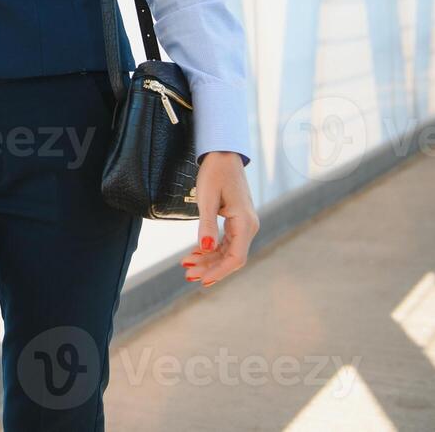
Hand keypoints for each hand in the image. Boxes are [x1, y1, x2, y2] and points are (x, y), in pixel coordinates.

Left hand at [180, 151, 257, 288]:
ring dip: (208, 260)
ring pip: (227, 251)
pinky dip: (211, 249)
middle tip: (187, 274)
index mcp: (245, 223)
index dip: (218, 272)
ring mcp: (244, 224)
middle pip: (231, 257)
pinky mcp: (237, 221)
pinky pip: (226, 242)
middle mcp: (248, 226)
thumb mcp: (207, 198)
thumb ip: (207, 225)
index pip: (235, 258)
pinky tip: (195, 254)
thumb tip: (206, 249)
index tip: (201, 281)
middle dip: (209, 268)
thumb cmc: (215, 173)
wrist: (223, 154)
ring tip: (186, 265)